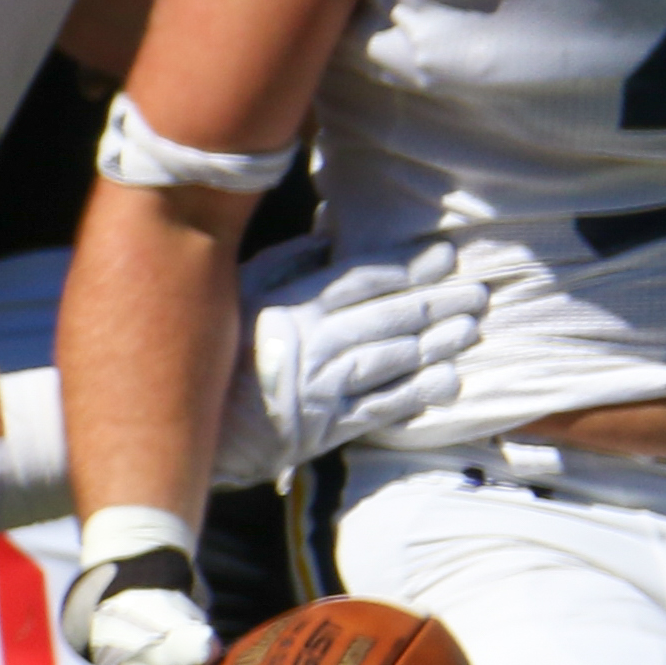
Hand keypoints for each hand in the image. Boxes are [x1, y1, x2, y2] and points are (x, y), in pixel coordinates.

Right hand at [217, 240, 489, 490]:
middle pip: (386, 318)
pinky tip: (446, 382)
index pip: (360, 281)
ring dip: (435, 345)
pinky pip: (378, 408)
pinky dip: (415, 395)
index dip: (406, 269)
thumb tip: (330, 235)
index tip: (443, 257)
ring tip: (470, 330)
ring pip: (389, 360)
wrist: (188, 426)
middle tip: (477, 292)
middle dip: (436, 304)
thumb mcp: (239, 295)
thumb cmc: (213, 352)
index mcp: (289, 307)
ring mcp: (319, 389)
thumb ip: (285, 263)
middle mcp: (309, 344)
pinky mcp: (323, 429)